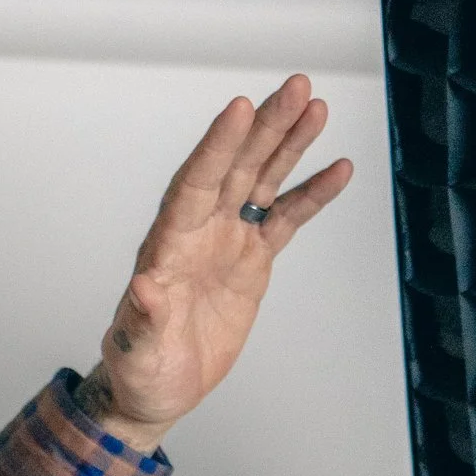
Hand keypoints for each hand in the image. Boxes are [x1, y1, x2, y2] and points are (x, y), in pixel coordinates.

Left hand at [79, 75, 353, 446]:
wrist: (155, 390)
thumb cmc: (139, 371)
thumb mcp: (137, 352)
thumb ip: (143, 319)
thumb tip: (144, 286)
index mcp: (168, 246)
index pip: (194, 185)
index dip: (217, 148)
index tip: (239, 110)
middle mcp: (198, 232)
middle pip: (235, 167)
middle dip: (264, 126)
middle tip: (296, 86)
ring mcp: (226, 240)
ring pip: (262, 180)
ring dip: (289, 143)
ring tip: (317, 107)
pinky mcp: (251, 260)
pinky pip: (286, 219)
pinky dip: (312, 194)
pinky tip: (338, 168)